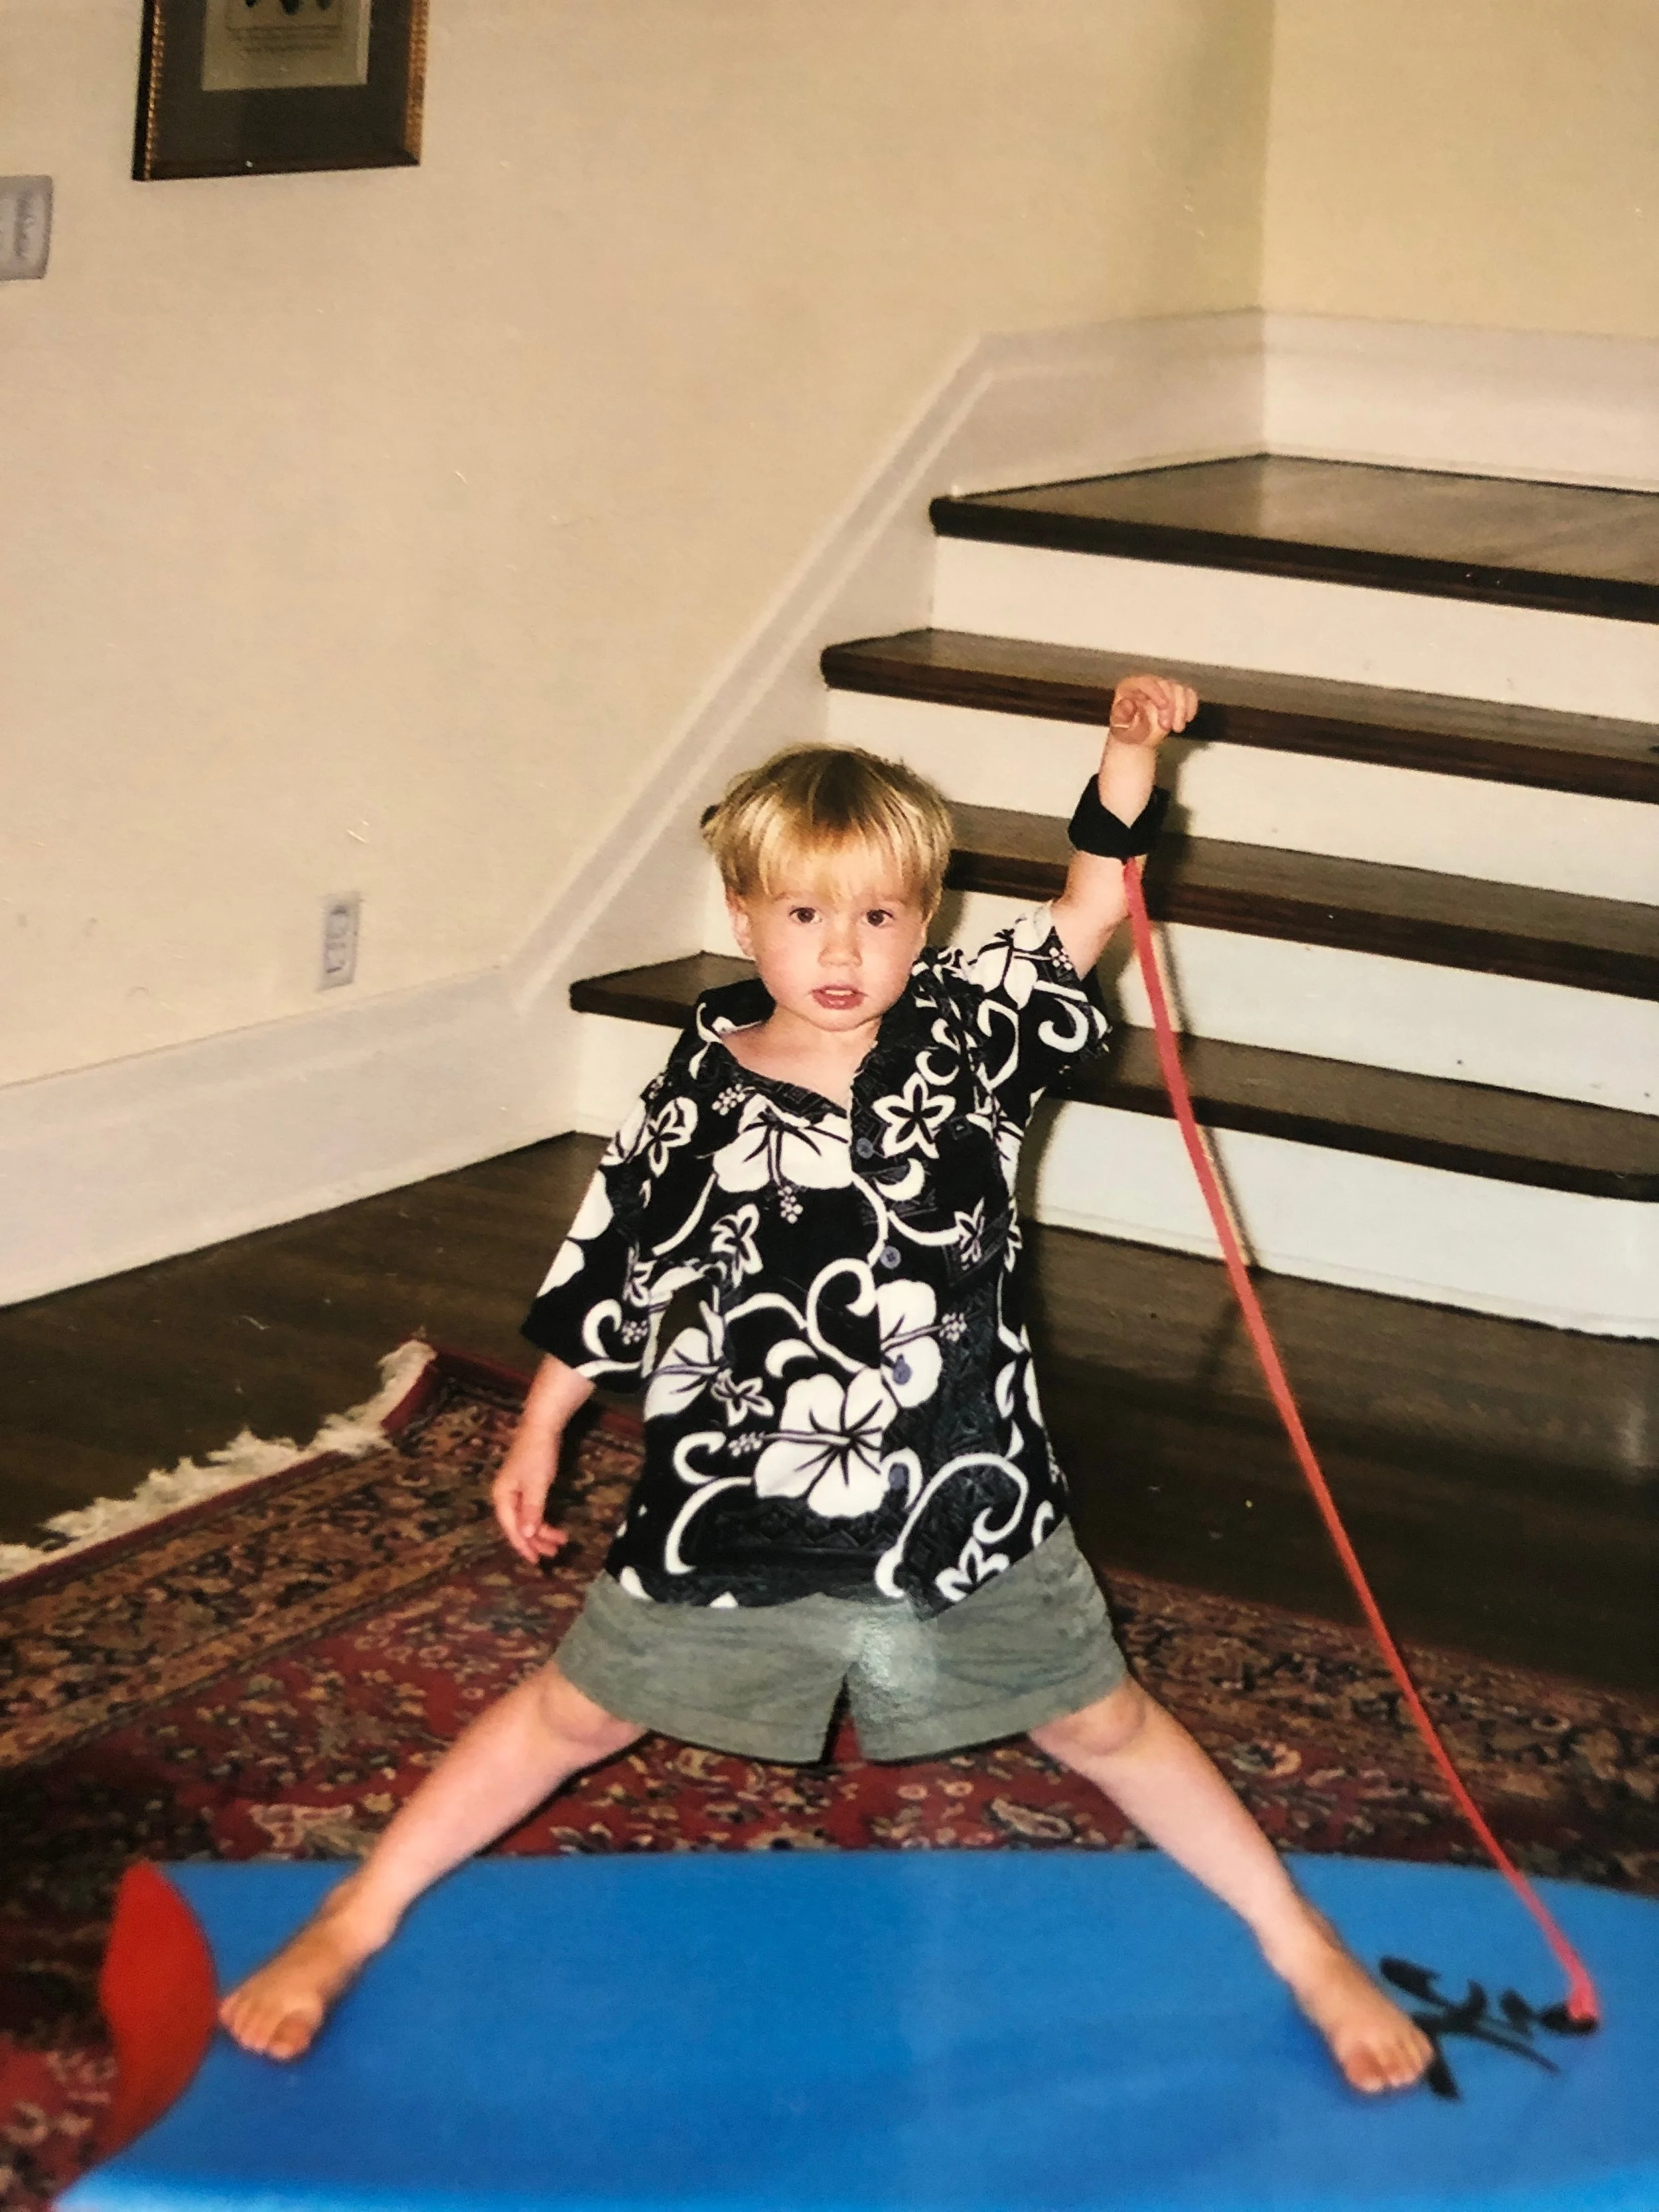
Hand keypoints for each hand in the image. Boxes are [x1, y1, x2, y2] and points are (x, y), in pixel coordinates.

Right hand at [491, 1428, 570, 1565]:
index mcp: (502, 1496)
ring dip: (542, 1531)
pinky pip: (532, 1508)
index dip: (523, 1546)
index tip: (537, 1561)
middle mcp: (506, 1495)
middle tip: (554, 1553)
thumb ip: (531, 1511)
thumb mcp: (536, 1485)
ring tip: (560, 1542)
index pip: (511, 1528)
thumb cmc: (538, 1454)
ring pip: (527, 1518)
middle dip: (536, 1540)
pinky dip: (542, 1518)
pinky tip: (552, 1526)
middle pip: (519, 1525)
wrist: (543, 1424)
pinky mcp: (527, 1483)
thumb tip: (525, 1536)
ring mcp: (516, 1489)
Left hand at [1108, 673, 1197, 747]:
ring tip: (1177, 728)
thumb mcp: (1119, 727)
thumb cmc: (1126, 731)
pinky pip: (1189, 694)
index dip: (1156, 692)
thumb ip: (1121, 716)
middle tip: (1167, 727)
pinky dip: (1191, 706)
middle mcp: (1148, 683)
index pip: (1146, 682)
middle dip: (1170, 707)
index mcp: (1130, 686)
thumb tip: (1128, 704)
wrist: (1136, 738)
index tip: (1164, 706)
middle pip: (1165, 686)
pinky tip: (1188, 719)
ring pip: (1179, 689)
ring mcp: (1164, 688)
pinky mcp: (1176, 695)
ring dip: (1182, 709)